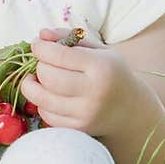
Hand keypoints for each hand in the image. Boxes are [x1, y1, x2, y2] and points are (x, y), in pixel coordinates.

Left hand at [19, 27, 134, 137]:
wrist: (132, 109)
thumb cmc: (113, 74)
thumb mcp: (99, 50)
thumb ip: (70, 38)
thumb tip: (41, 35)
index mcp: (101, 66)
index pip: (58, 55)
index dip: (41, 48)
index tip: (38, 45)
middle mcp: (93, 92)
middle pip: (47, 76)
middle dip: (39, 66)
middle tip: (43, 62)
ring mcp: (85, 113)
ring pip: (42, 98)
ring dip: (32, 86)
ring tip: (37, 78)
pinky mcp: (78, 128)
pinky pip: (47, 115)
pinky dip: (42, 103)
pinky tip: (49, 95)